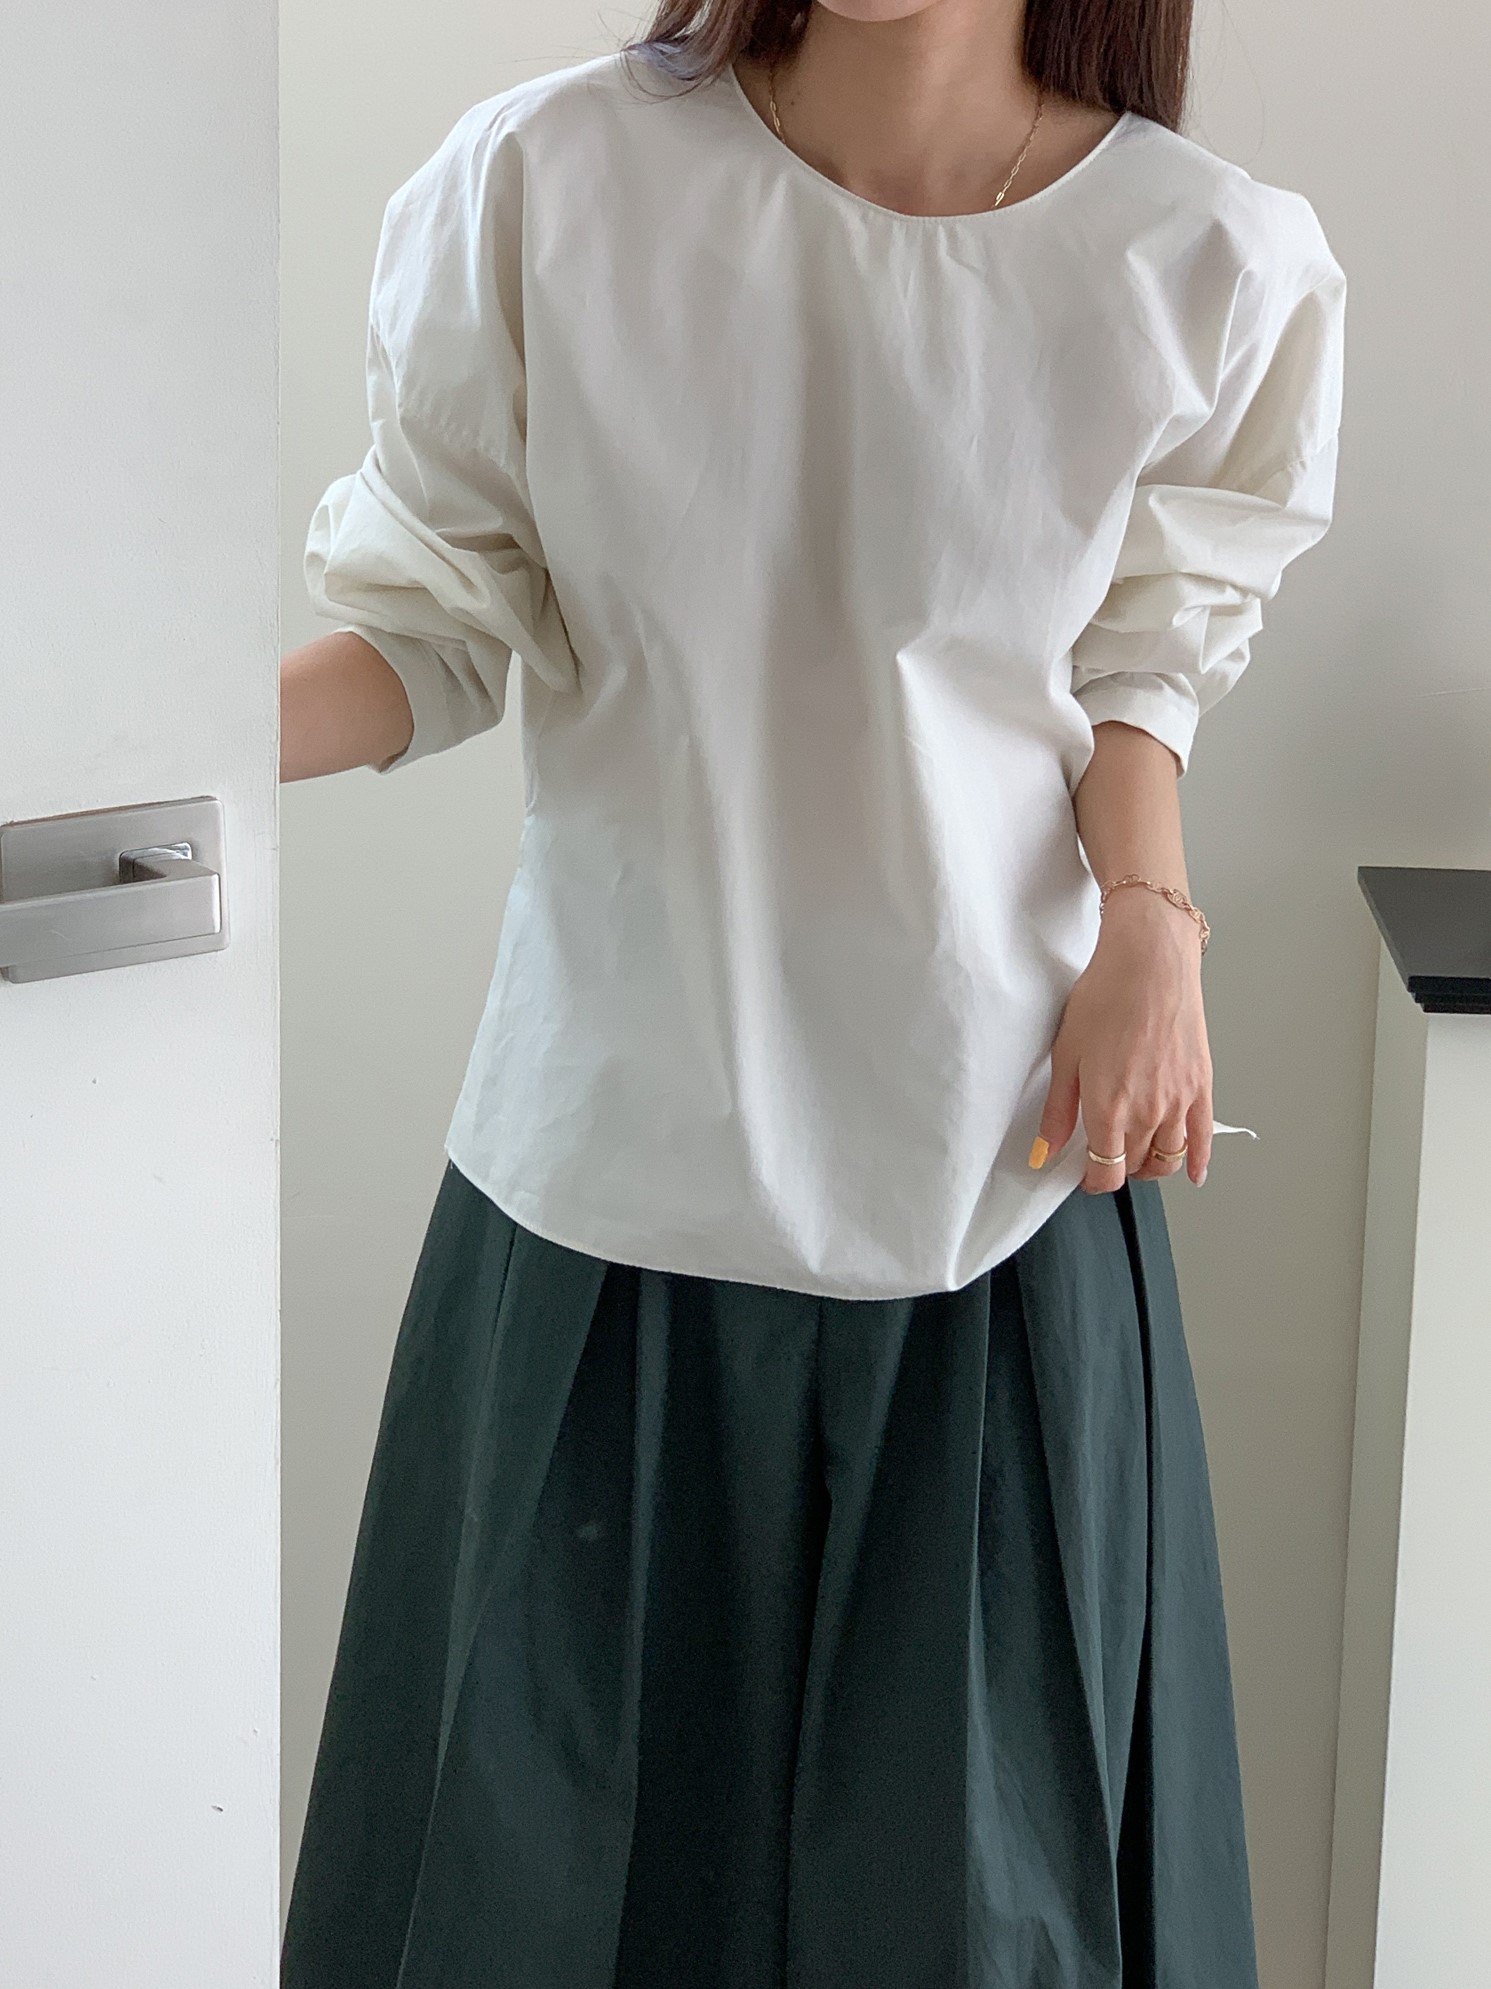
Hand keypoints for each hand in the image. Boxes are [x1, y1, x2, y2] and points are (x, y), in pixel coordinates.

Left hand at [1030, 889, 1212, 1190]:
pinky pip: (1203, 1138)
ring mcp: (1179, 1101)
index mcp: (1109, 1109)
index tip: (1085, 1176)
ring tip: (1137, 1160)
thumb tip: (1045, 1151)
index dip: (1093, 1181)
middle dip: (1117, 1169)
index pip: (1105, 1172)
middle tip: (1105, 1159)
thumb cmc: (1105, 998)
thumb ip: (1058, 1110)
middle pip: (1135, 1166)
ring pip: (1169, 1159)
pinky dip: (1198, 1161)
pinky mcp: (1201, 1086)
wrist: (1150, 963)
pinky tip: (1193, 1173)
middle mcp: (1148, 1113)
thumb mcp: (1066, 1054)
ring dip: (1151, 1167)